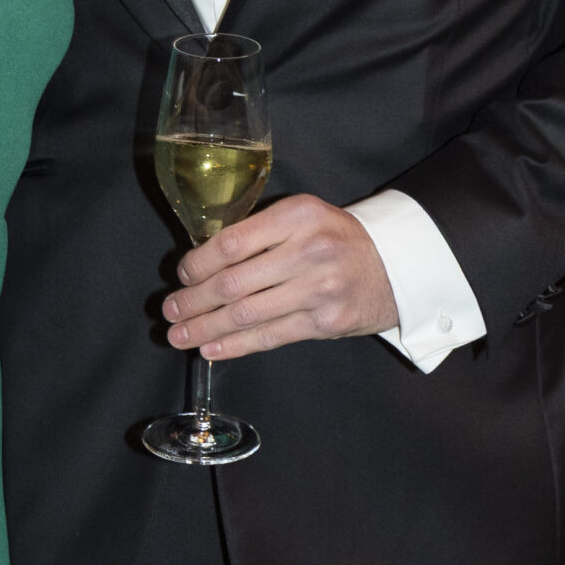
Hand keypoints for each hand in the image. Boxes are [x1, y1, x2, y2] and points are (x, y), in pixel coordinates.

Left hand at [163, 196, 398, 360]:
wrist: (394, 267)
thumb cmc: (336, 239)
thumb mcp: (303, 217)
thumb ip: (260, 232)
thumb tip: (202, 262)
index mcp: (298, 215)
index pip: (232, 242)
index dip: (198, 263)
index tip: (181, 274)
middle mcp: (309, 250)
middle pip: (234, 282)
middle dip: (193, 301)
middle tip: (169, 310)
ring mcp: (320, 289)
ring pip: (247, 315)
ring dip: (205, 328)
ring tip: (179, 335)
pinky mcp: (326, 323)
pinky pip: (270, 337)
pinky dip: (235, 346)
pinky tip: (212, 349)